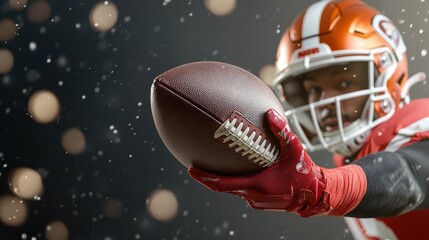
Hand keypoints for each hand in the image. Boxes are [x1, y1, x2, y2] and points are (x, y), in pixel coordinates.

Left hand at [189, 109, 329, 215]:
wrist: (315, 195)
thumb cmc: (303, 173)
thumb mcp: (294, 149)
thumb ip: (281, 131)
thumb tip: (270, 112)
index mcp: (256, 185)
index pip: (223, 184)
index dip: (205, 178)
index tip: (191, 169)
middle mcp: (252, 196)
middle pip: (223, 188)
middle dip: (207, 178)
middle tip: (194, 166)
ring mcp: (255, 202)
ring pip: (233, 190)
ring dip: (222, 180)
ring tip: (212, 166)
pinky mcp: (259, 203)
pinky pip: (242, 192)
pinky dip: (235, 182)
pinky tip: (236, 172)